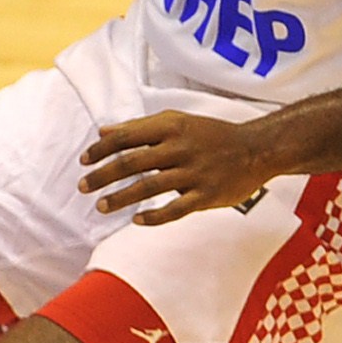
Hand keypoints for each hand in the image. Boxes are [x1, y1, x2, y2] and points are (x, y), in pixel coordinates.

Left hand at [79, 108, 286, 223]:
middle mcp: (181, 148)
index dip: (101, 150)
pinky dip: (154, 216)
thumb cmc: (210, 135)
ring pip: (150, 187)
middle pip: (132, 163)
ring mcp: (195, 172)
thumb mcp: (177, 121)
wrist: (259, 148)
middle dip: (102, 176)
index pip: (127, 137)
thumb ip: (139, 127)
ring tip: (101, 206)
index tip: (84, 161)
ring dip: (121, 198)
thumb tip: (102, 132)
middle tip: (83, 187)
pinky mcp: (207, 195)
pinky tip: (137, 221)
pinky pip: (176, 209)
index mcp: (172, 127)